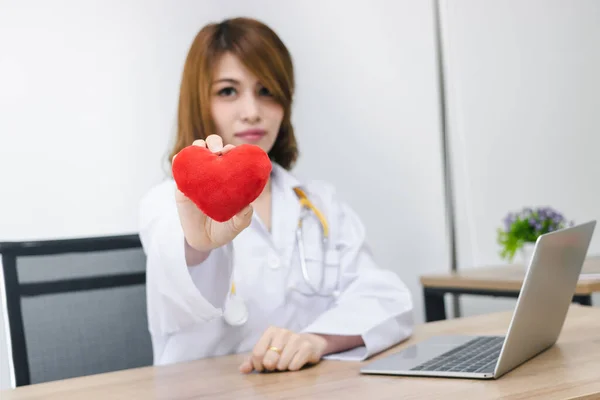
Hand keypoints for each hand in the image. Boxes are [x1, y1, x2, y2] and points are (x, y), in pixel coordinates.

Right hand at [174, 135, 253, 252]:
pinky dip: (179, 159)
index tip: (233, 151)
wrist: (204, 240)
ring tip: (201, 150)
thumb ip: (243, 217)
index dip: (233, 150)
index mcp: (229, 177)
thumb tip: (247, 207)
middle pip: (213, 148)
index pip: (231, 157)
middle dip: (215, 143)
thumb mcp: (237, 224)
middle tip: (218, 151)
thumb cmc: (224, 229)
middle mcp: (213, 173)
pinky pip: (179, 167)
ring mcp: (197, 176)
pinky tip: (179, 158)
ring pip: (195, 152)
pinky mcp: (182, 184)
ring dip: (198, 146)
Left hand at [239, 327, 327, 372]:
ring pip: (281, 364)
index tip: (262, 365)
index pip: (257, 353)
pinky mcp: (306, 347)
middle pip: (269, 360)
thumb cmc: (283, 349)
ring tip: (285, 362)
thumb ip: (253, 360)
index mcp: (271, 331)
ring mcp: (296, 338)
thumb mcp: (267, 352)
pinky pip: (294, 366)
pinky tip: (295, 361)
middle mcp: (283, 332)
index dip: (258, 364)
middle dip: (270, 367)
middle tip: (274, 365)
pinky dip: (292, 368)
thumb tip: (242, 369)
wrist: (307, 344)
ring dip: (282, 368)